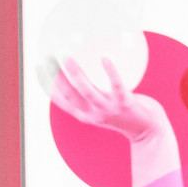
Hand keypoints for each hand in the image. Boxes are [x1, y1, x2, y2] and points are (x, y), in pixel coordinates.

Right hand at [48, 57, 170, 144]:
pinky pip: (117, 86)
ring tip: (67, 58)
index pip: (61, 99)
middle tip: (48, 56)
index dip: (47, 84)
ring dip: (76, 75)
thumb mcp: (104, 107)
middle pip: (69, 93)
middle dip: (55, 75)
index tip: (38, 67)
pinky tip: (105, 59)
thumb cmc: (126, 114)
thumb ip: (93, 94)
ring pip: (87, 92)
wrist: (149, 130)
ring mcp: (109, 109)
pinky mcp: (125, 104)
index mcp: (86, 114)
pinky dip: (111, 72)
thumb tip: (84, 71)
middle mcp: (94, 113)